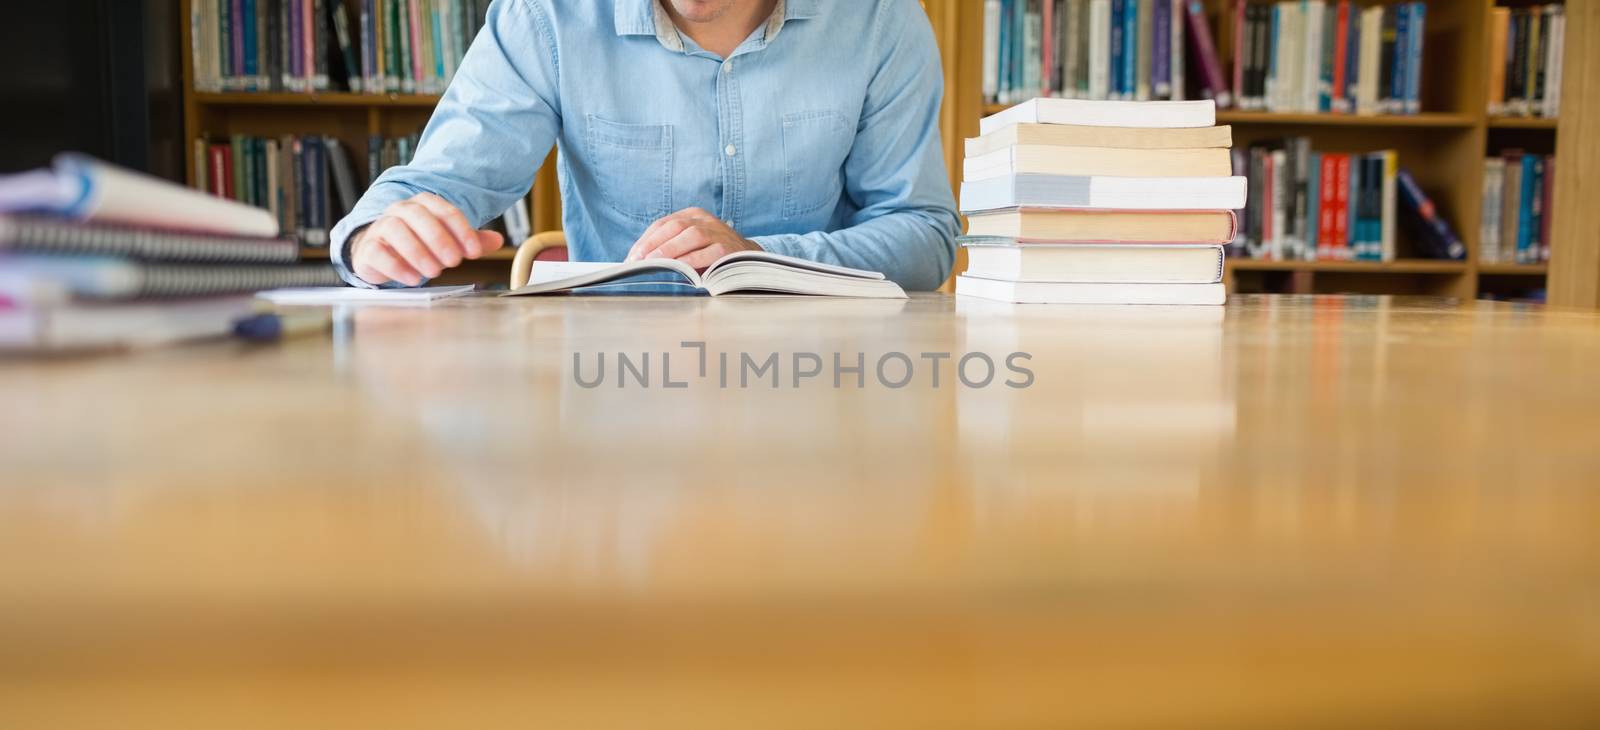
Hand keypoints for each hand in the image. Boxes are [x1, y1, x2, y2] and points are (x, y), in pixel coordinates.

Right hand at [350, 193, 504, 285]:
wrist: (381, 253)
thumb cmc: (419, 244)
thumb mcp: (448, 241)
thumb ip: (471, 240)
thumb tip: (498, 240)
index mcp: (423, 204)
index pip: (444, 210)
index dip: (461, 230)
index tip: (474, 252)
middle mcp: (400, 211)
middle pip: (418, 215)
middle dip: (439, 238)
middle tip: (454, 262)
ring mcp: (381, 227)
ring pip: (396, 230)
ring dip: (418, 252)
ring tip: (434, 272)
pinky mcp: (368, 248)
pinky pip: (378, 251)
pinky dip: (397, 265)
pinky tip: (413, 278)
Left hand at [625, 207, 761, 268]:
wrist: (747, 258)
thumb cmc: (710, 254)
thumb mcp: (690, 245)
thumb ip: (670, 247)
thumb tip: (640, 260)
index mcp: (692, 215)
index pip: (663, 223)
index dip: (646, 239)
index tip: (632, 256)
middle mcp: (704, 220)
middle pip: (674, 227)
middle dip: (653, 244)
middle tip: (638, 260)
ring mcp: (718, 232)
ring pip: (691, 235)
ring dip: (669, 250)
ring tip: (653, 263)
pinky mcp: (728, 247)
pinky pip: (708, 252)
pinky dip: (692, 260)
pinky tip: (679, 268)